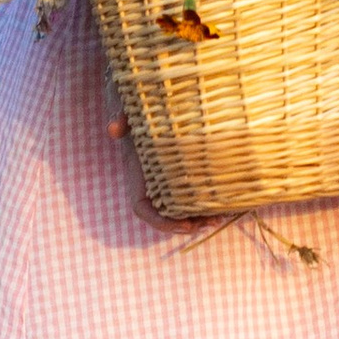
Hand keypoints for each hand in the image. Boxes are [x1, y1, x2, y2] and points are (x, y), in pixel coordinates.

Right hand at [112, 115, 220, 232]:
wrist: (146, 113)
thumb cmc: (137, 118)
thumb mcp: (128, 117)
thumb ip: (119, 121)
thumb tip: (113, 128)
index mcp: (138, 179)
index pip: (143, 209)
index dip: (161, 222)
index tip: (183, 225)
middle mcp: (153, 187)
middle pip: (167, 216)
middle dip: (187, 225)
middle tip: (210, 223)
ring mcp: (169, 184)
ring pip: (182, 210)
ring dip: (200, 218)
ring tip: (221, 217)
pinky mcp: (183, 177)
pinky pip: (192, 196)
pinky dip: (206, 203)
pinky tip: (224, 203)